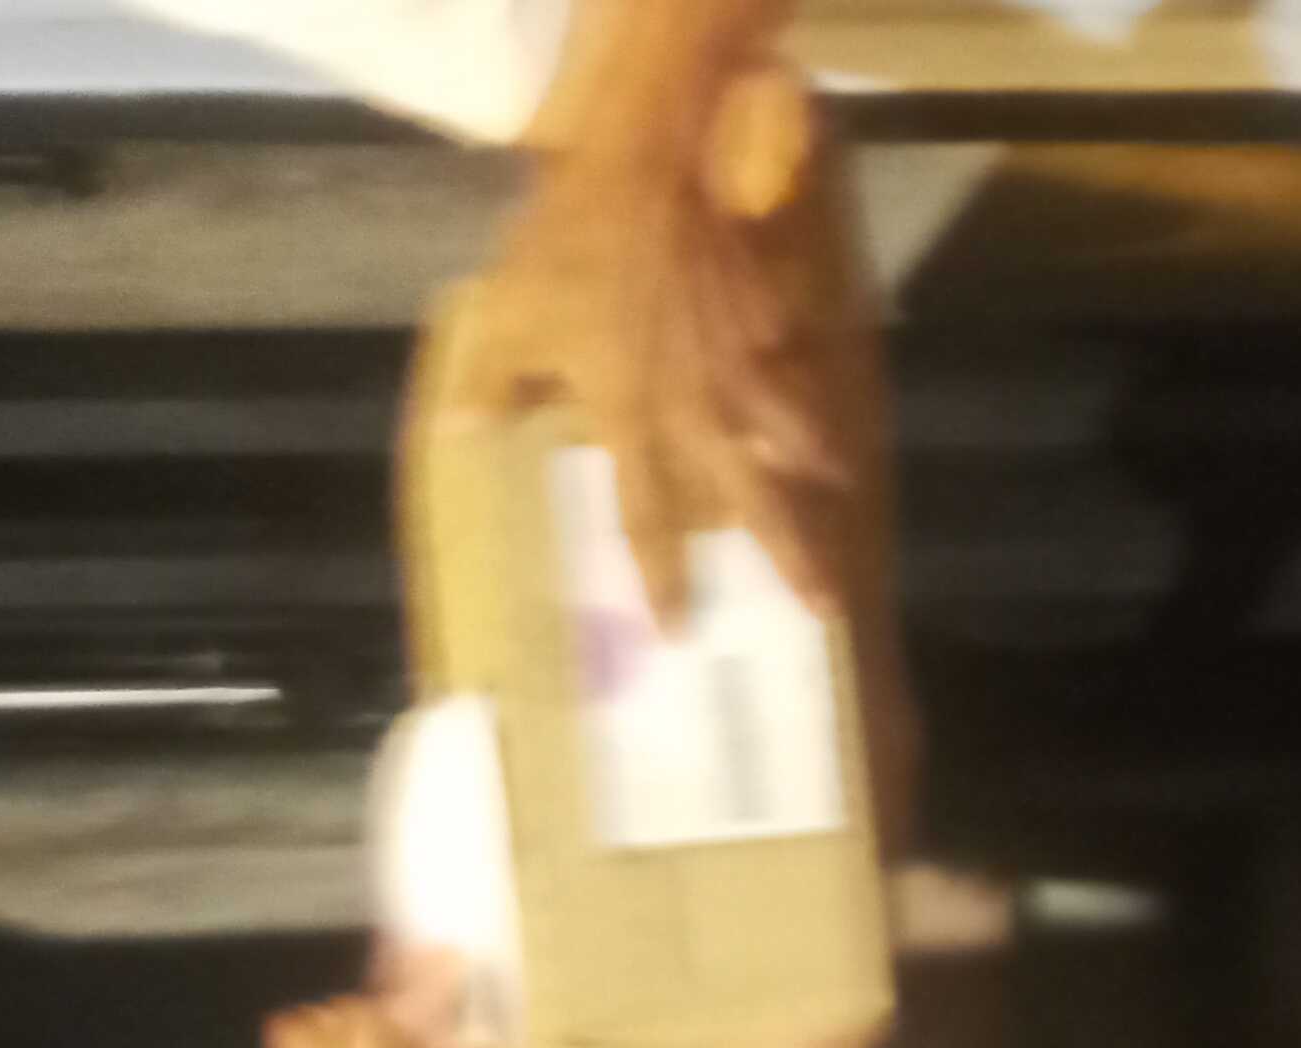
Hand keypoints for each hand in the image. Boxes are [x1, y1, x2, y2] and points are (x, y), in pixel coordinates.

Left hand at [460, 62, 865, 619]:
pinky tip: (812, 393)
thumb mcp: (508, 315)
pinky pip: (785, 362)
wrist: (646, 165)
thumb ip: (491, 382)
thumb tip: (462, 433)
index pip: (645, 518)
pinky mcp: (761, 311)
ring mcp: (739, 359)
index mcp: (630, 415)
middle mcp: (696, 404)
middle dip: (789, 556)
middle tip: (825, 605)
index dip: (661, 579)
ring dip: (813, 469)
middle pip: (749, 497)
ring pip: (786, 430)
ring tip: (838, 494)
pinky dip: (799, 385)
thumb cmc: (567, 244)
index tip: (679, 630)